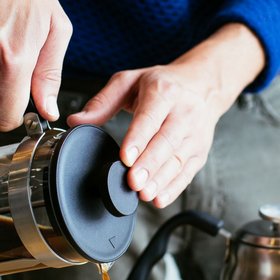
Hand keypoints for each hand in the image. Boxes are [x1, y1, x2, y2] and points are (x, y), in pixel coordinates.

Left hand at [67, 23, 264, 207]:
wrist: (203, 84)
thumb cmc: (163, 84)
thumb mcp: (130, 82)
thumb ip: (102, 102)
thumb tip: (77, 121)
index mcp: (164, 92)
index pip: (150, 118)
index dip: (138, 139)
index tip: (126, 158)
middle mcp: (184, 112)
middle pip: (167, 142)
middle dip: (149, 164)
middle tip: (133, 182)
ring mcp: (195, 134)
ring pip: (178, 160)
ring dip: (161, 180)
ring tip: (144, 194)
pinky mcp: (200, 151)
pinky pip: (187, 172)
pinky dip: (174, 188)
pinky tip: (160, 198)